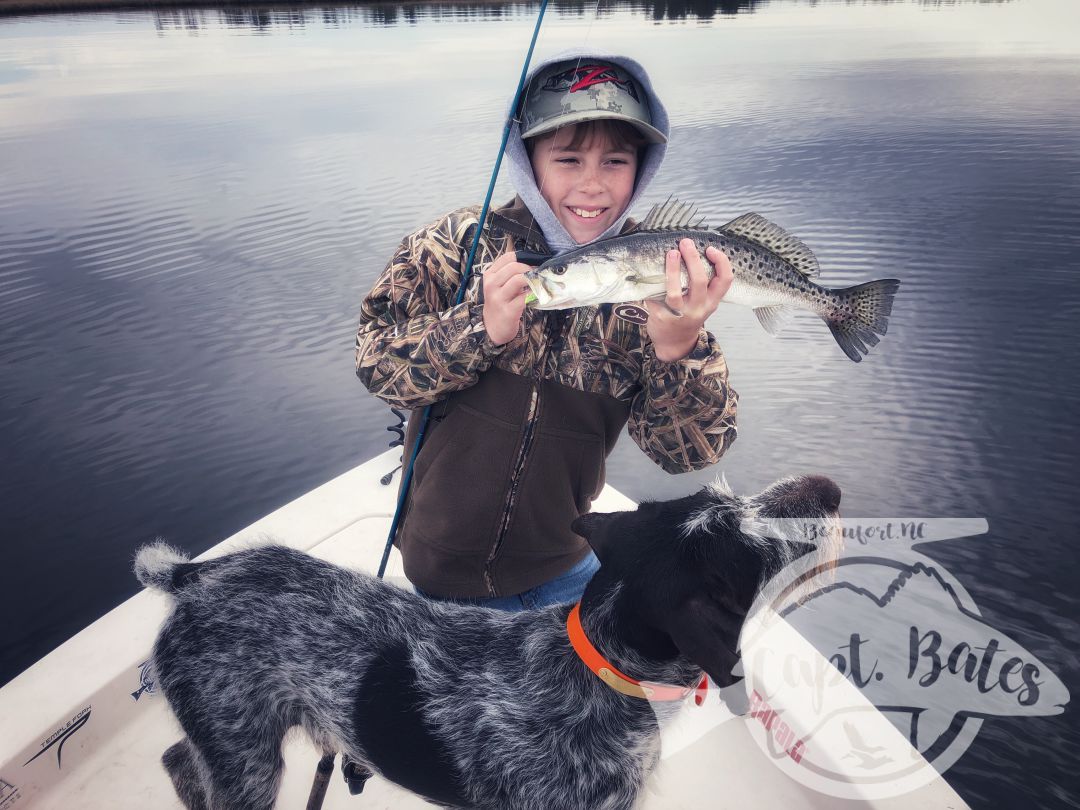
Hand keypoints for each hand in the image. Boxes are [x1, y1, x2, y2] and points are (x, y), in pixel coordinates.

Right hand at [482, 251, 531, 345]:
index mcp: (489, 275)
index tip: (532, 264)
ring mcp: (498, 298)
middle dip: (529, 269)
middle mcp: (491, 285)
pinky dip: (533, 294)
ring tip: (537, 284)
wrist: (493, 327)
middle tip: (536, 275)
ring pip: (519, 279)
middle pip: (514, 267)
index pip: (508, 257)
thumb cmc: (500, 302)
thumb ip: (510, 273)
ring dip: (532, 280)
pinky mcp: (508, 311)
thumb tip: (532, 262)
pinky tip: (535, 296)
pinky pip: (525, 297)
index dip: (523, 258)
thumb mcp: (499, 285)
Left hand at [645, 239, 732, 360]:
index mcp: (712, 302)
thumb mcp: (704, 302)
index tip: (710, 249)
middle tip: (686, 243)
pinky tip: (650, 271)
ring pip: (676, 292)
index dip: (721, 262)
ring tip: (671, 253)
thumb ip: (704, 284)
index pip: (725, 280)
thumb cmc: (689, 315)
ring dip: (673, 270)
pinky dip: (652, 283)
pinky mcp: (661, 316)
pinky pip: (655, 297)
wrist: (674, 343)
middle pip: (700, 281)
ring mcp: (679, 314)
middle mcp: (698, 308)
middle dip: (693, 259)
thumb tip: (692, 251)